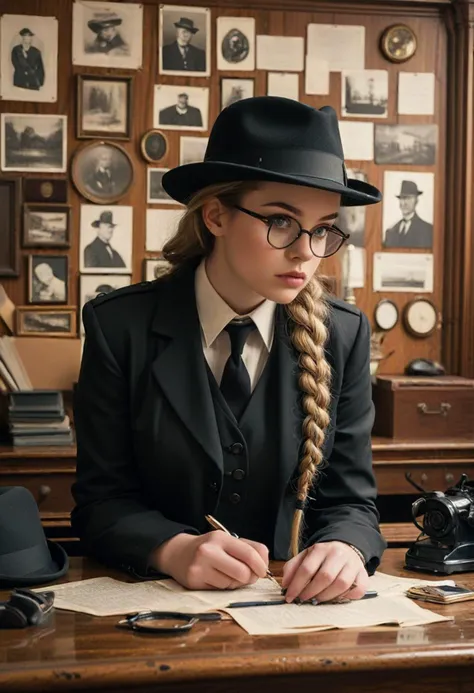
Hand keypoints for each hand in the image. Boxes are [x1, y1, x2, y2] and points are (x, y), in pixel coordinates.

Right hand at [151, 531, 268, 589]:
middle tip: (246, 576)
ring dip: (234, 583)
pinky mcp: (194, 582)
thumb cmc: (208, 548)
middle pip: (243, 573)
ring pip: (232, 584)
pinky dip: (222, 587)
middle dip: (248, 578)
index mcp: (220, 538)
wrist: (178, 553)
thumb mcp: (227, 541)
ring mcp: (199, 567)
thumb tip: (264, 565)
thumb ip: (249, 549)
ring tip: (225, 574)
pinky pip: (219, 591)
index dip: (261, 566)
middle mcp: (209, 551)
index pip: (249, 554)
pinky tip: (214, 578)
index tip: (262, 571)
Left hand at [281, 541, 368, 602]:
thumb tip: (285, 585)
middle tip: (303, 599)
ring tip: (318, 600)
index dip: (296, 585)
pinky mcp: (363, 574)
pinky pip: (358, 590)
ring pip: (341, 584)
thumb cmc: (323, 556)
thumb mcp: (306, 556)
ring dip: (327, 597)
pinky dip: (347, 597)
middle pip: (325, 577)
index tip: (289, 597)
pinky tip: (337, 598)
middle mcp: (338, 555)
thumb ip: (293, 567)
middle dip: (311, 592)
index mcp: (321, 549)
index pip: (307, 568)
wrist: (346, 547)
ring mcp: (353, 564)